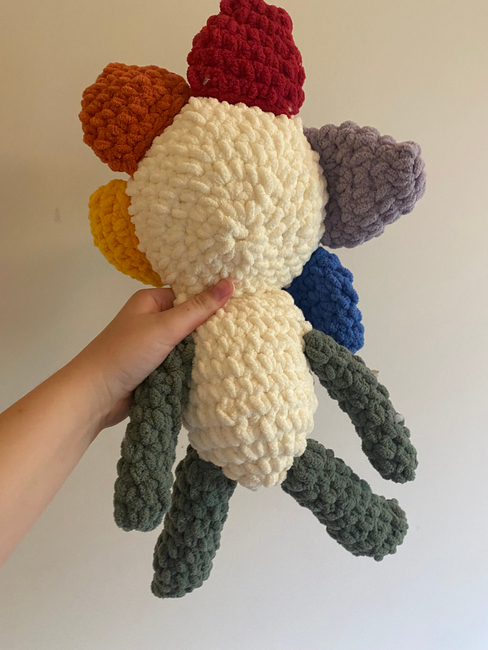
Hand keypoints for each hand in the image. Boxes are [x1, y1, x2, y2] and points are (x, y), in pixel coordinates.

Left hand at [70, 279, 233, 428]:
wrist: (95, 395)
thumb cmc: (126, 353)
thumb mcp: (165, 327)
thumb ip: (198, 309)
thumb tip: (230, 283)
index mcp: (150, 302)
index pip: (188, 294)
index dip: (211, 300)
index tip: (241, 304)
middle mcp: (151, 321)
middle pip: (189, 320)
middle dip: (210, 328)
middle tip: (244, 330)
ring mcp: (152, 347)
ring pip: (186, 345)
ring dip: (202, 351)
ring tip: (237, 349)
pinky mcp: (155, 369)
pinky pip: (180, 364)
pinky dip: (192, 367)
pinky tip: (216, 368)